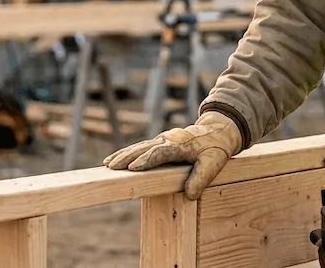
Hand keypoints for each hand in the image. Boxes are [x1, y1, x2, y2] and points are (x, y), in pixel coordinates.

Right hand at [102, 111, 242, 199]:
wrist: (217, 130)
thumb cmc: (214, 148)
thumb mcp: (213, 163)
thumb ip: (201, 178)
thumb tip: (189, 195)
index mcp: (180, 145)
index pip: (160, 152)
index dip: (146, 160)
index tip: (133, 168)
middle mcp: (168, 140)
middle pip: (143, 148)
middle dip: (127, 157)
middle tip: (112, 167)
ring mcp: (162, 140)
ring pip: (139, 147)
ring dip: (123, 155)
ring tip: (107, 164)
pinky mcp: (159, 143)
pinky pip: (140, 148)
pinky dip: (127, 153)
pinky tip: (114, 160)